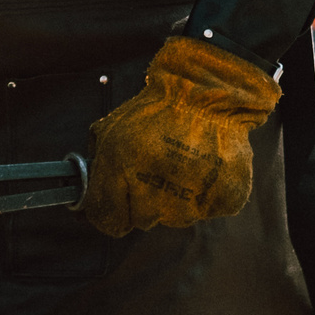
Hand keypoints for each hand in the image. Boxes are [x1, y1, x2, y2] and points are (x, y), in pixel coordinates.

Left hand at [80, 35, 279, 236]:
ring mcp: (192, 199)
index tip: (119, 200)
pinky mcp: (224, 200)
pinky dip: (207, 193)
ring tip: (184, 162)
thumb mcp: (111, 131)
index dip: (112, 211)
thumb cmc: (156, 111)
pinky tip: (205, 166)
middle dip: (146, 199)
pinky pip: (208, 210)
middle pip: (143, 220)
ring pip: (177, 217)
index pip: (108, 221)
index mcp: (122, 171)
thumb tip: (90, 198)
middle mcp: (155, 192)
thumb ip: (98, 170)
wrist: (208, 93)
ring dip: (177, 197)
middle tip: (158, 167)